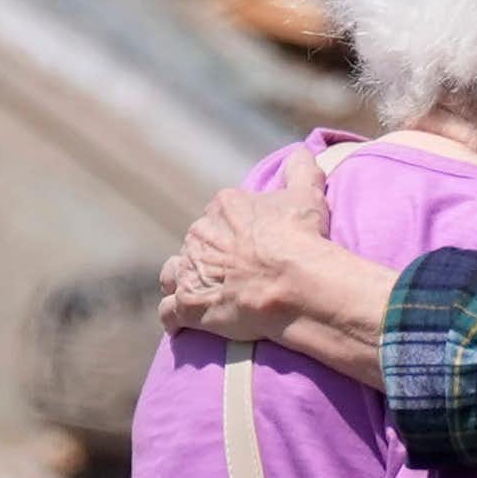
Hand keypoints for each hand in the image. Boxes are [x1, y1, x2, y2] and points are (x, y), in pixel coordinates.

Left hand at [160, 144, 334, 342]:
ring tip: (200, 292)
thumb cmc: (302, 239)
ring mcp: (190, 270)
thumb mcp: (307, 195)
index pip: (220, 216)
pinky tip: (182, 325)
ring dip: (183, 281)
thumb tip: (301, 152)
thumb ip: (301, 169)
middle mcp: (199, 234)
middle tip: (234, 275)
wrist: (295, 284)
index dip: (234, 232)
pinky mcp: (188, 304)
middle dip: (209, 257)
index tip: (250, 247)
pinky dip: (174, 319)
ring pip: (174, 273)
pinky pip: (169, 312)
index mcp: (223, 206)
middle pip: (197, 245)